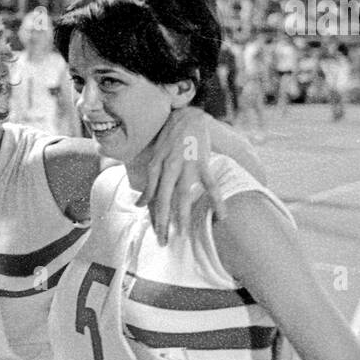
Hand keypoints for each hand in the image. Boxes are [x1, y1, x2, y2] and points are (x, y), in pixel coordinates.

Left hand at [136, 108, 223, 246]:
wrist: (187, 117)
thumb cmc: (169, 139)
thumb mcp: (153, 159)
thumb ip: (148, 183)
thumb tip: (138, 204)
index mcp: (156, 168)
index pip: (152, 198)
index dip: (152, 216)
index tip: (155, 234)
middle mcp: (168, 168)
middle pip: (163, 200)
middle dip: (162, 222)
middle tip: (163, 242)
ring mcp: (186, 166)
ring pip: (182, 195)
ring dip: (182, 215)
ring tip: (182, 233)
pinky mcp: (203, 162)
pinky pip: (210, 185)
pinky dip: (216, 200)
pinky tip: (221, 215)